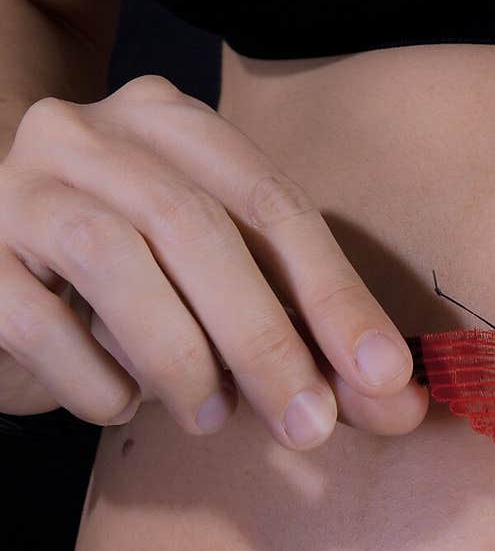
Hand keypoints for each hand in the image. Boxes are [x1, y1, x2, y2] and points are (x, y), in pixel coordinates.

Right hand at [0, 76, 427, 446]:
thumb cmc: (129, 286)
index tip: (384, 378)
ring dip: (180, 355)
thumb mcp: (222, 293)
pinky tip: (120, 404)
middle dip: (265, 337)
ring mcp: (18, 187)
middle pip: (197, 225)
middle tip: (308, 426)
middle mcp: (91, 133)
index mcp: (172, 125)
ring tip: (210, 418)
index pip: (272, 203)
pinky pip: (37, 319)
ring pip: (112, 254)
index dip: (334, 294)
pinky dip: (95, 379)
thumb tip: (399, 406)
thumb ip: (304, 336)